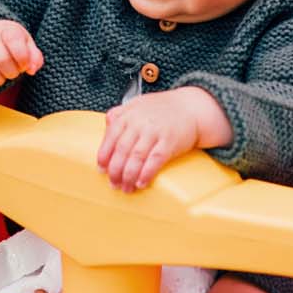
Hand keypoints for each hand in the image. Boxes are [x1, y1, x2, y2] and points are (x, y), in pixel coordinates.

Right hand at [0, 20, 44, 93]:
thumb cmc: (8, 45)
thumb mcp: (25, 44)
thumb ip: (34, 56)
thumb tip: (31, 69)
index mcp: (5, 29)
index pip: (13, 39)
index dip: (23, 57)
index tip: (24, 65)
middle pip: (1, 59)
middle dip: (12, 73)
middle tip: (13, 73)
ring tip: (1, 78)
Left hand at [96, 88, 215, 192]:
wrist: (191, 107)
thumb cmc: (162, 109)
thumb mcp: (137, 105)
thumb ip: (119, 115)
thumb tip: (106, 131)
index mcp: (128, 114)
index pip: (110, 137)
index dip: (104, 156)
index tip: (101, 169)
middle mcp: (139, 122)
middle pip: (122, 150)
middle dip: (115, 170)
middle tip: (113, 183)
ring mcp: (154, 132)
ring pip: (136, 157)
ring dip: (128, 176)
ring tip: (126, 188)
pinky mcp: (169, 141)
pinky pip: (155, 160)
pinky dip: (146, 173)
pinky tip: (141, 183)